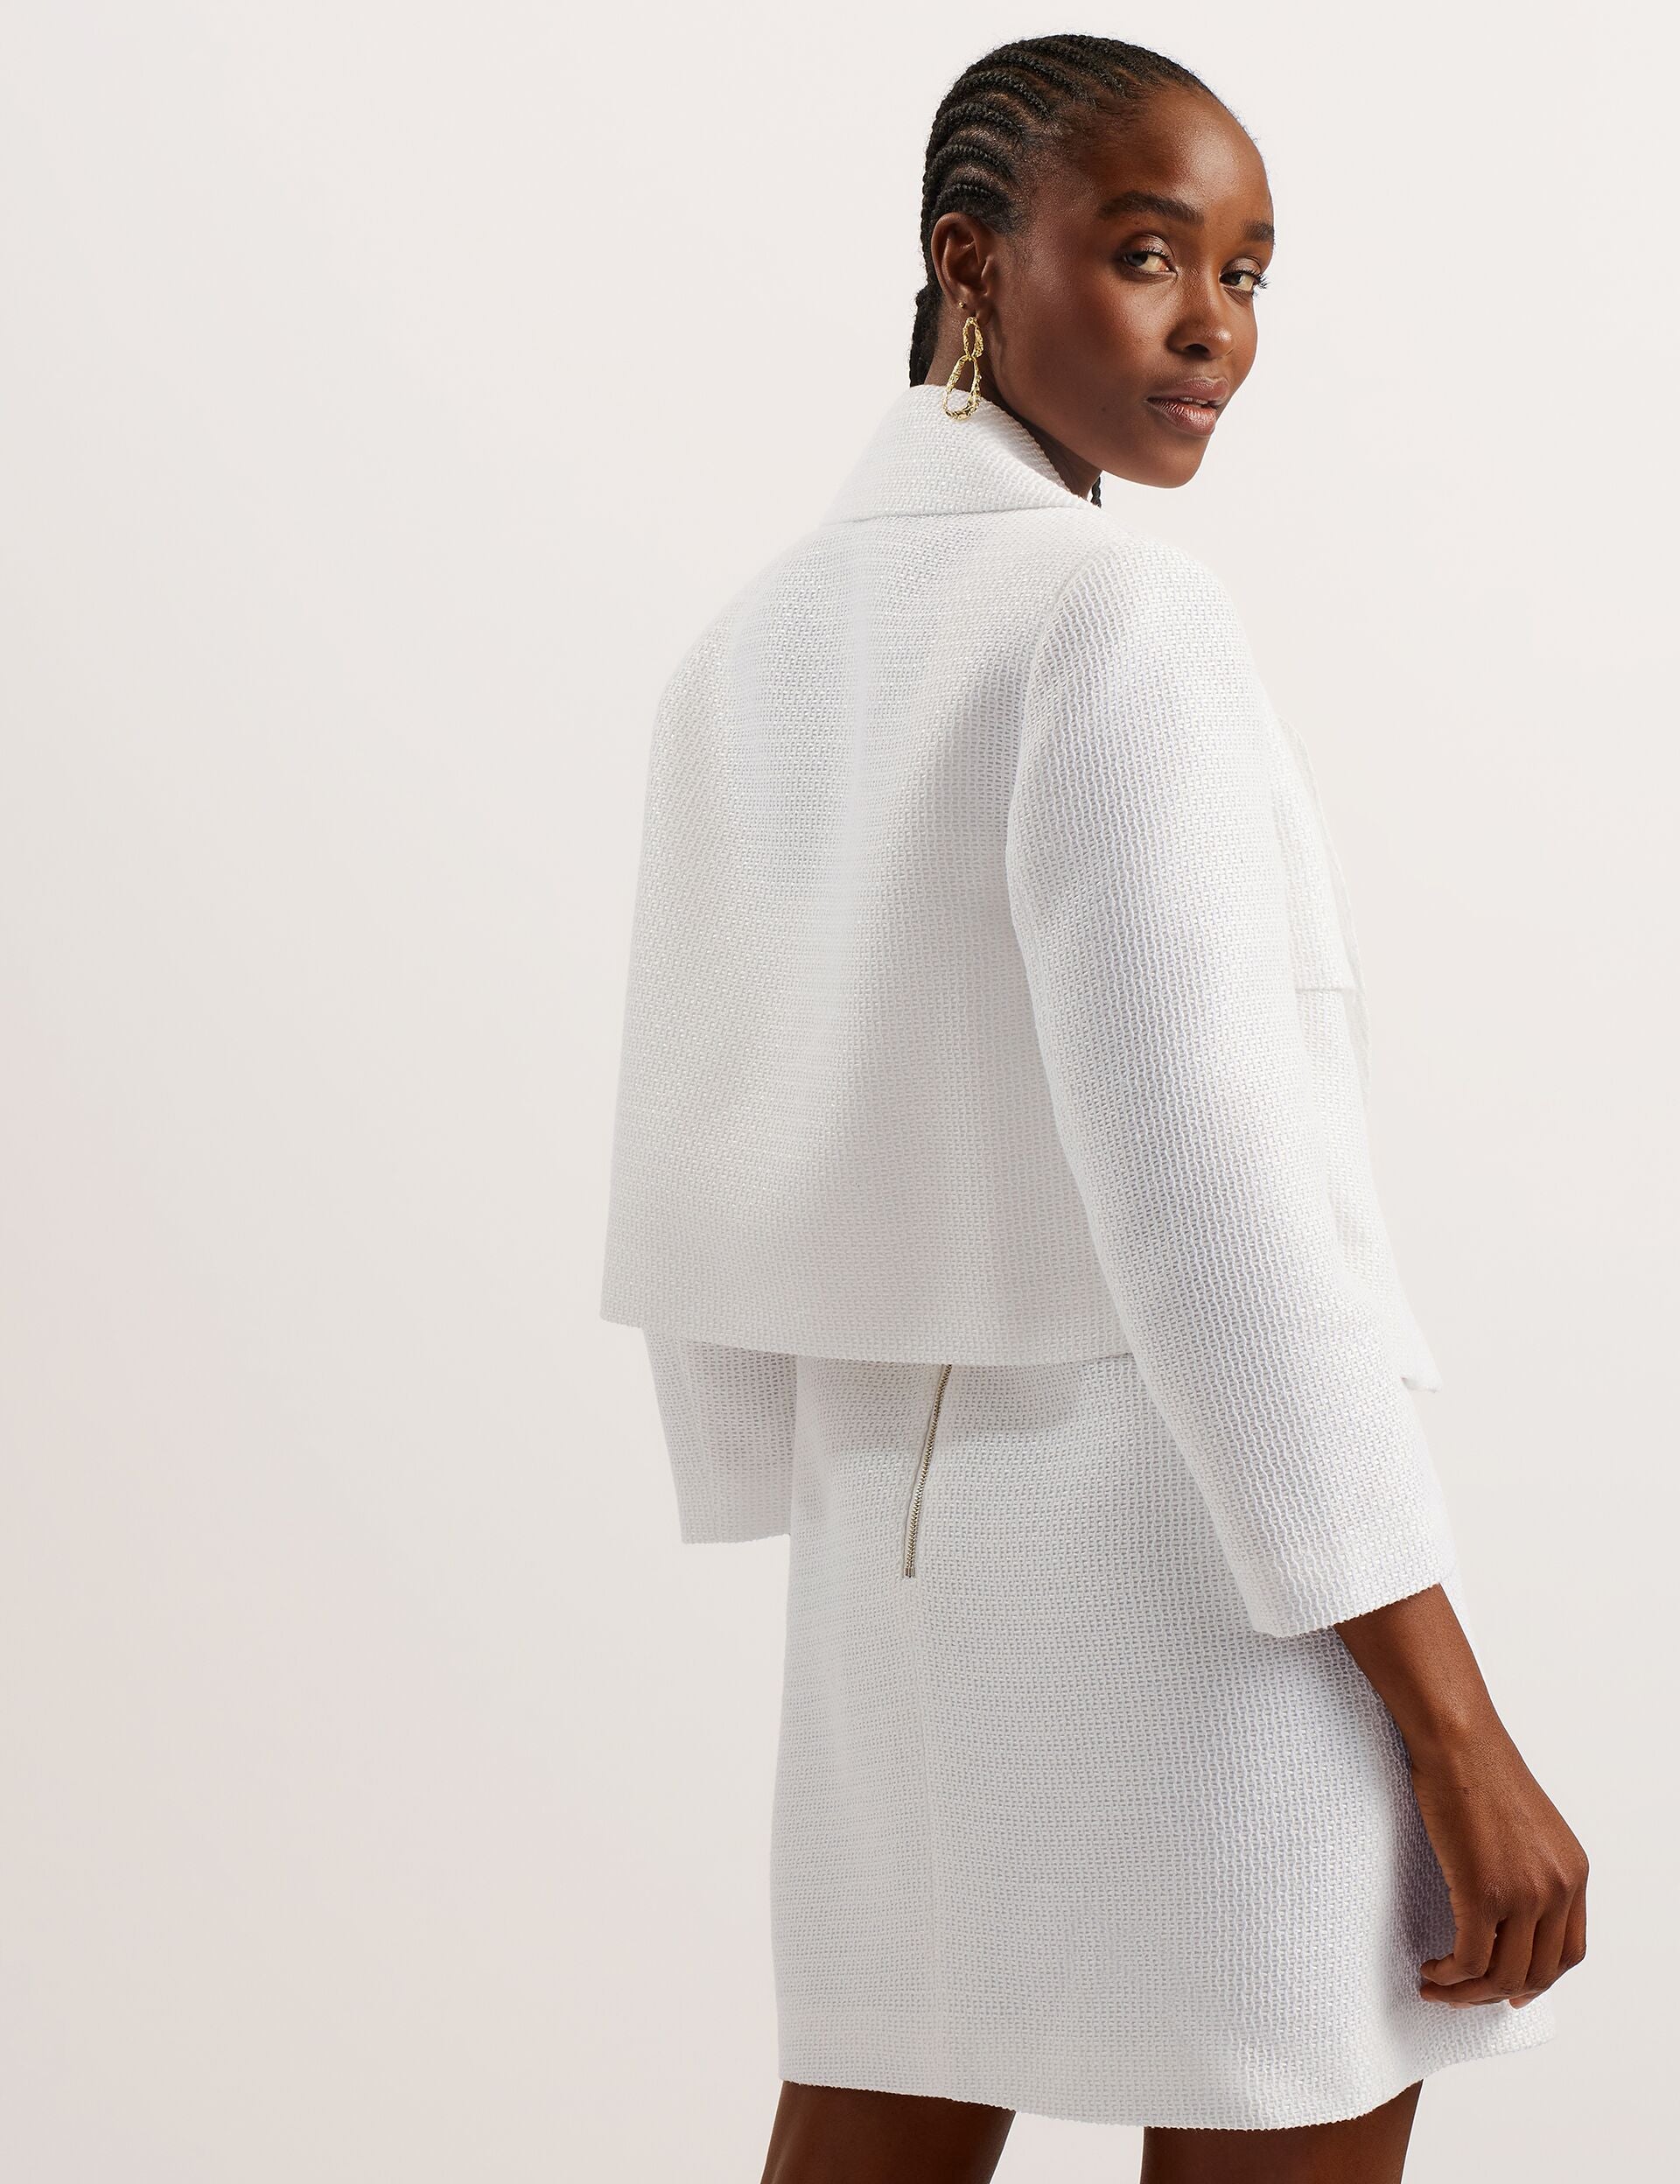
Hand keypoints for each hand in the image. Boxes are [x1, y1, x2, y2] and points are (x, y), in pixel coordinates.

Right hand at [1405, 1715, 1587, 2009]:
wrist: (1458, 1738)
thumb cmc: (1477, 1767)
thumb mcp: (1525, 1826)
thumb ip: (1529, 1868)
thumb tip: (1504, 1909)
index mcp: (1573, 1872)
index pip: (1568, 1952)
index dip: (1538, 1981)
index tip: (1509, 1990)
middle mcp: (1559, 1888)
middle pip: (1537, 1974)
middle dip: (1496, 1995)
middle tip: (1462, 1995)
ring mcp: (1525, 1893)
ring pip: (1503, 1976)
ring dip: (1467, 1994)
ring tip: (1437, 1986)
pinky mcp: (1484, 1892)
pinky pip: (1470, 1960)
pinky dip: (1450, 1977)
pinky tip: (1432, 1969)